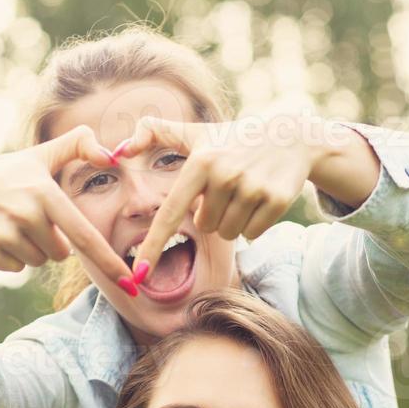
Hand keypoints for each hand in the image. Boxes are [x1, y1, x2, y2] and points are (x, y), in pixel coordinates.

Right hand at [0, 126, 134, 286]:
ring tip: (8, 223)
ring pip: (37, 262)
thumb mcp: (38, 156)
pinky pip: (15, 268)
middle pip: (60, 253)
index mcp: (43, 193)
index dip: (109, 261)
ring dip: (29, 248)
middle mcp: (23, 214)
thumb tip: (111, 152)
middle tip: (27, 217)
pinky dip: (10, 257)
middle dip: (50, 241)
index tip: (130, 282)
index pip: (84, 235)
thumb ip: (77, 146)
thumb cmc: (4, 174)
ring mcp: (2, 235)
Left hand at [117, 114, 323, 281]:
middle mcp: (225, 174)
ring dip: (233, 220)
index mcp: (200, 162)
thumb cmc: (232, 140)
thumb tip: (118, 149)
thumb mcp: (196, 134)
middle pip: (205, 227)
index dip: (153, 246)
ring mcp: (253, 187)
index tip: (139, 274)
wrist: (290, 137)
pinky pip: (252, 234)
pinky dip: (254, 223)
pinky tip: (261, 199)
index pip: (170, 213)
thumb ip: (155, 134)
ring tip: (244, 192)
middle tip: (227, 189)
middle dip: (213, 214)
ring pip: (228, 233)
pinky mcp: (277, 199)